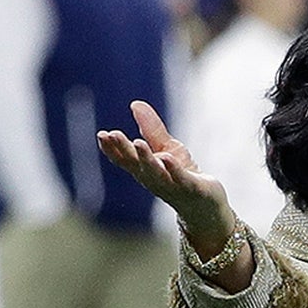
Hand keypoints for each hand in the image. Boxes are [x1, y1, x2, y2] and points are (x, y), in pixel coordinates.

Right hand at [96, 100, 234, 251]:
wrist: (205, 204)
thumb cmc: (181, 174)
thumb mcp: (167, 147)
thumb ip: (151, 129)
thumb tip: (135, 104)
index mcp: (144, 170)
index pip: (124, 159)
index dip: (112, 148)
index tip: (102, 134)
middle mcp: (153, 179)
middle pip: (136, 164)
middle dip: (124, 150)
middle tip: (111, 135)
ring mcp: (172, 185)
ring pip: (156, 172)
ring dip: (146, 159)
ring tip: (138, 143)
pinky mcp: (191, 188)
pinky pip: (180, 178)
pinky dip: (173, 169)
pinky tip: (167, 158)